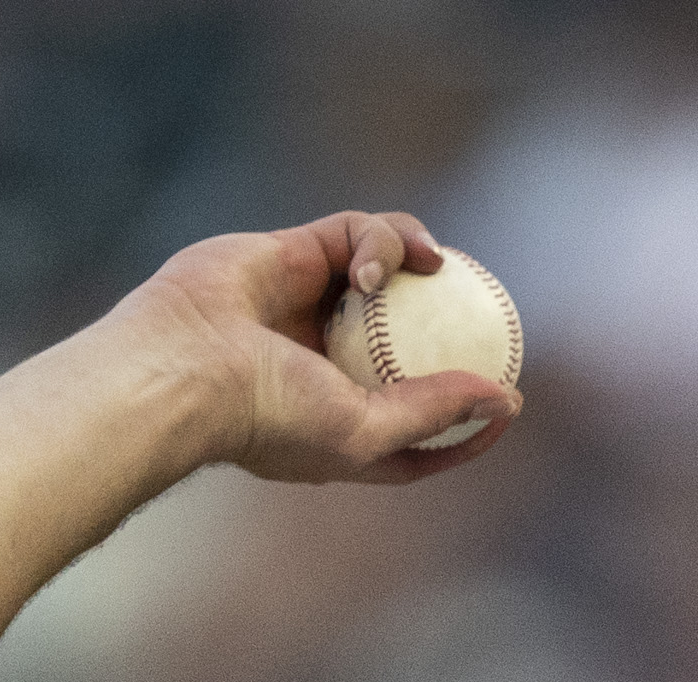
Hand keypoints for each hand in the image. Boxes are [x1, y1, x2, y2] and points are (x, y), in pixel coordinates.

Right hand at [134, 212, 519, 487]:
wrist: (186, 365)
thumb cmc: (270, 415)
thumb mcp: (366, 432)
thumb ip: (435, 412)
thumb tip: (504, 397)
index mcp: (345, 420)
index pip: (424, 422)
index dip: (471, 414)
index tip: (511, 400)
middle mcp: (330, 361)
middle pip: (412, 336)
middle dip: (453, 322)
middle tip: (490, 313)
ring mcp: (312, 304)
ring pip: (391, 272)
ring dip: (415, 259)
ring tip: (428, 265)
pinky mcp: (294, 253)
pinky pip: (356, 232)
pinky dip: (378, 241)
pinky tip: (373, 265)